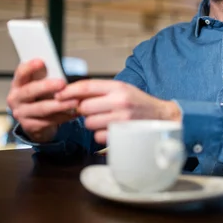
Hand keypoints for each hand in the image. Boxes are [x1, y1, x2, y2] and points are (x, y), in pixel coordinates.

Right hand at [6, 59, 78, 142]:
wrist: (34, 122)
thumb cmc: (39, 98)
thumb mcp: (39, 86)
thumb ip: (44, 78)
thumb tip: (59, 69)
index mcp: (17, 84)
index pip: (20, 73)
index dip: (29, 67)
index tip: (41, 61)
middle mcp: (15, 99)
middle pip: (30, 91)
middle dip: (47, 86)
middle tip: (62, 83)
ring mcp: (21, 114)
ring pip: (42, 108)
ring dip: (60, 105)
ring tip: (75, 101)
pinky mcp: (30, 126)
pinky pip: (49, 121)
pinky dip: (64, 117)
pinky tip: (74, 113)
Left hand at [54, 80, 181, 143]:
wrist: (163, 118)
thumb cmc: (139, 104)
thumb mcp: (123, 90)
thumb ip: (101, 91)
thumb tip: (73, 94)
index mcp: (118, 87)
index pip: (87, 86)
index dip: (69, 91)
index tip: (58, 95)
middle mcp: (119, 101)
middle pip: (84, 107)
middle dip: (83, 111)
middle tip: (91, 111)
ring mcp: (121, 119)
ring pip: (89, 123)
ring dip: (91, 123)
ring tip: (104, 120)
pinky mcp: (122, 134)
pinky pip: (98, 136)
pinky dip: (100, 134)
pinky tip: (110, 130)